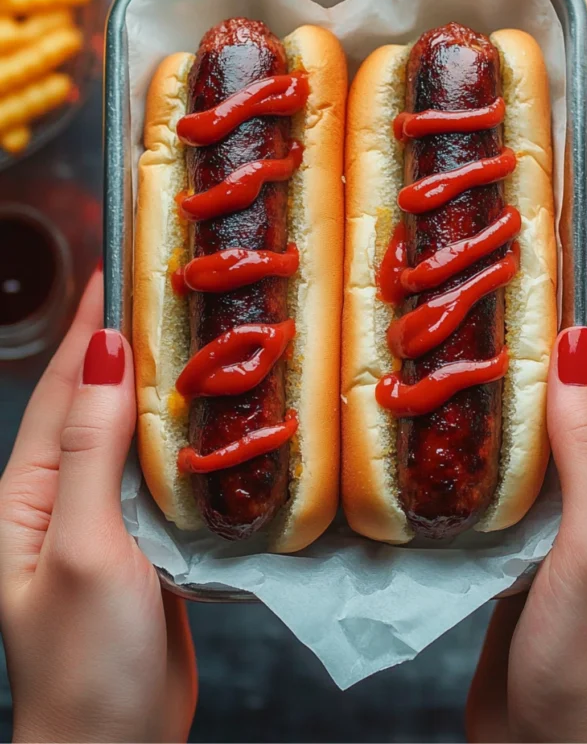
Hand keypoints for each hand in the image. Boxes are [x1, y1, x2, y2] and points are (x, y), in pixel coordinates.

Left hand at [0, 271, 197, 742]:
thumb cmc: (86, 664)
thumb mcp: (84, 547)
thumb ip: (90, 449)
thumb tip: (102, 352)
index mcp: (29, 491)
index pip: (62, 384)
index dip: (93, 322)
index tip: (122, 263)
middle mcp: (63, 496)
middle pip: (99, 401)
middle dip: (133, 342)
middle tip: (179, 288)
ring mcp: (105, 519)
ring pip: (136, 435)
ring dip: (165, 385)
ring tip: (205, 334)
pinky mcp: (145, 542)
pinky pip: (164, 475)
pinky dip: (189, 439)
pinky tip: (217, 416)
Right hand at [466, 283, 586, 743]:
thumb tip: (577, 351)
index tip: (555, 265)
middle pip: (580, 401)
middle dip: (546, 346)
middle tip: (496, 295)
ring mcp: (568, 520)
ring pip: (541, 434)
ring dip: (511, 389)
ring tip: (470, 341)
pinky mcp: (525, 543)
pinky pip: (511, 475)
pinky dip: (487, 440)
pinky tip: (456, 420)